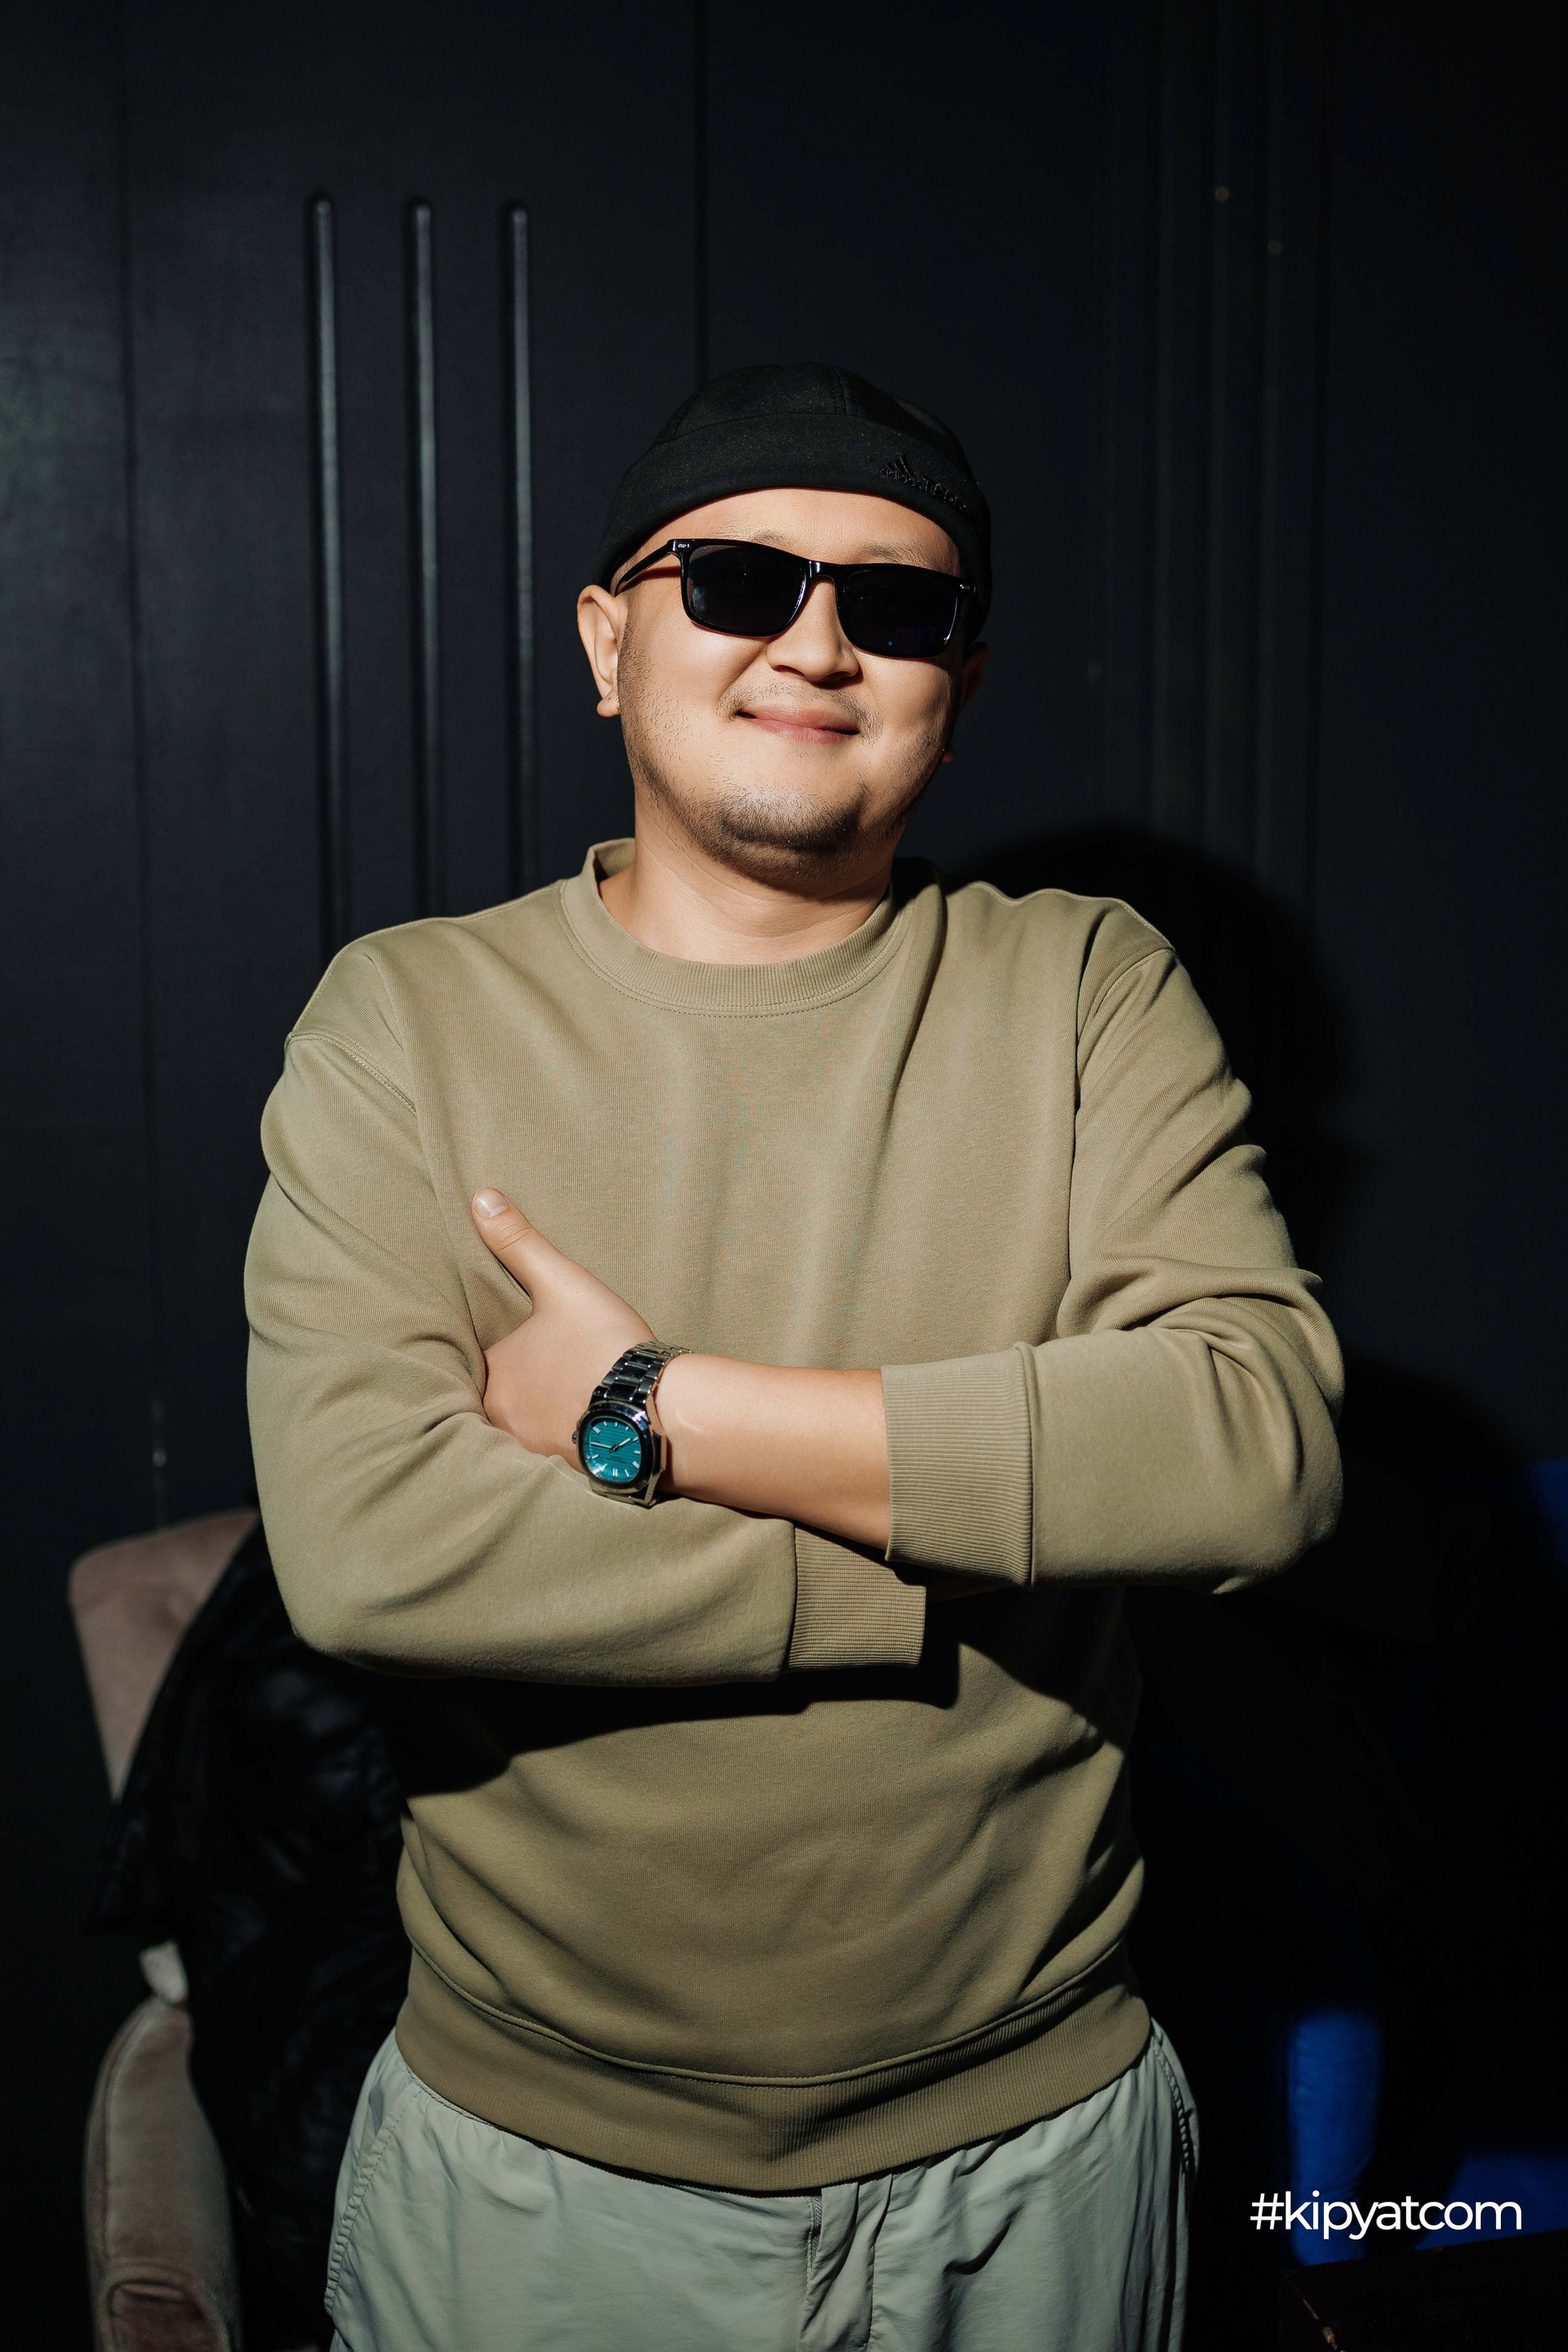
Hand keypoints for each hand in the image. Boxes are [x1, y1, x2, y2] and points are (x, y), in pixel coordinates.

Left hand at [470, 1190, 653, 1461]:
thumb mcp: (561, 1283)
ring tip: (555, 1407)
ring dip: (536, 1420)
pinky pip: (553, 1456)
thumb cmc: (604, 1343)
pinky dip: (563, 1443)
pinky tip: (582, 1432)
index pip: (473, 1364)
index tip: (508, 1348)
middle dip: (512, 1392)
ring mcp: (534, 1451)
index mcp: (494, 1378)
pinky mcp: (568, 1472)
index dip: (493, 1354)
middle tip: (532, 1381)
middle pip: (495, 1402)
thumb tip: (480, 1198)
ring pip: (522, 1432)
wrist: (656, 1409)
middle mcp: (503, 1421)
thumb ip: (518, 1243)